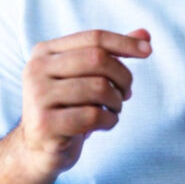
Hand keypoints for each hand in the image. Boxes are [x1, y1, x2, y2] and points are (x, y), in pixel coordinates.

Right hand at [17, 28, 151, 177]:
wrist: (36, 149)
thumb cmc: (67, 107)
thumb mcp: (84, 76)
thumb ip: (111, 54)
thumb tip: (145, 35)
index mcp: (44, 51)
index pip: (93, 38)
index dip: (124, 42)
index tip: (148, 51)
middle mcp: (36, 69)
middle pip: (97, 59)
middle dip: (122, 76)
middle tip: (126, 93)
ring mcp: (38, 96)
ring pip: (98, 87)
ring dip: (117, 101)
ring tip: (113, 109)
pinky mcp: (44, 124)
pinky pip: (93, 115)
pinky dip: (109, 119)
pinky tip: (105, 123)